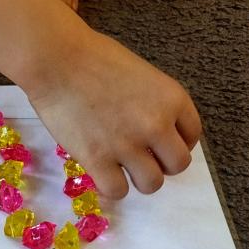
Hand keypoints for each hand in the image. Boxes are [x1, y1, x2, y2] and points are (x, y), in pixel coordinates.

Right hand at [28, 29, 201, 197]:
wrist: (56, 60)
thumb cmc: (93, 58)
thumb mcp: (141, 74)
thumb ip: (154, 103)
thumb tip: (152, 131)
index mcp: (172, 99)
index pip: (191, 136)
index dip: (175, 143)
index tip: (159, 144)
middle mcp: (156, 125)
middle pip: (177, 165)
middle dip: (161, 164)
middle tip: (141, 158)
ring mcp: (127, 145)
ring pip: (151, 184)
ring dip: (138, 178)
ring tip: (120, 167)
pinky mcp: (98, 160)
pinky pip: (117, 190)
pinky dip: (111, 186)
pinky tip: (102, 173)